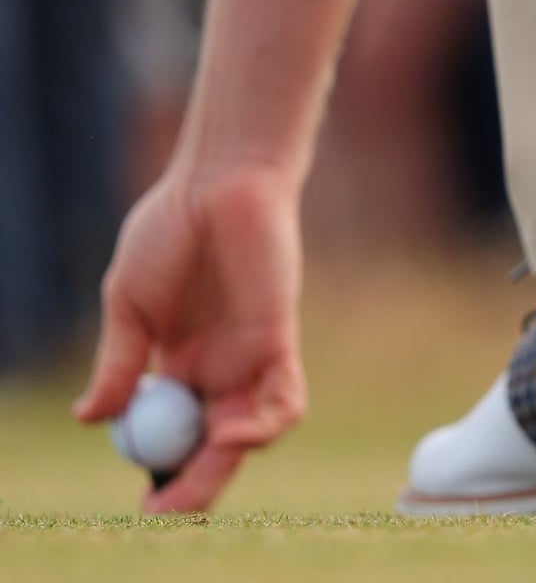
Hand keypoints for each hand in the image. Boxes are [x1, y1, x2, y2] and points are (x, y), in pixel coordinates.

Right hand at [74, 164, 306, 512]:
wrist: (216, 184)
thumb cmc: (170, 231)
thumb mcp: (127, 304)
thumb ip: (118, 363)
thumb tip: (90, 420)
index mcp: (175, 365)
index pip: (173, 433)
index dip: (160, 468)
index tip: (142, 501)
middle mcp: (217, 370)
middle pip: (212, 445)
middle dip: (192, 485)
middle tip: (164, 512)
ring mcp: (250, 358)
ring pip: (248, 432)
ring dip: (222, 465)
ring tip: (190, 486)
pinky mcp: (280, 341)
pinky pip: (284, 399)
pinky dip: (263, 425)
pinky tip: (233, 433)